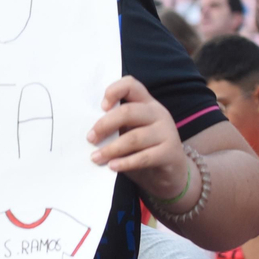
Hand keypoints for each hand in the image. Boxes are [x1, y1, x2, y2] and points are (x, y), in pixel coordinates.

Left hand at [88, 76, 188, 202]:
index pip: (131, 86)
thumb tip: (88, 131)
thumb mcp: (129, 132)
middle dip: (104, 125)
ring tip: (95, 158)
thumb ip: (115, 126)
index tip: (101, 107)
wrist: (170, 172)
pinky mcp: (170, 153)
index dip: (114, 91)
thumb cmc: (142, 149)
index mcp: (146, 104)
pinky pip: (144, 157)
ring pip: (134, 137)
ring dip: (110, 149)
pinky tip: (112, 166)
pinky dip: (125, 163)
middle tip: (90, 138)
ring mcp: (167, 132)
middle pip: (128, 111)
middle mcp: (158, 114)